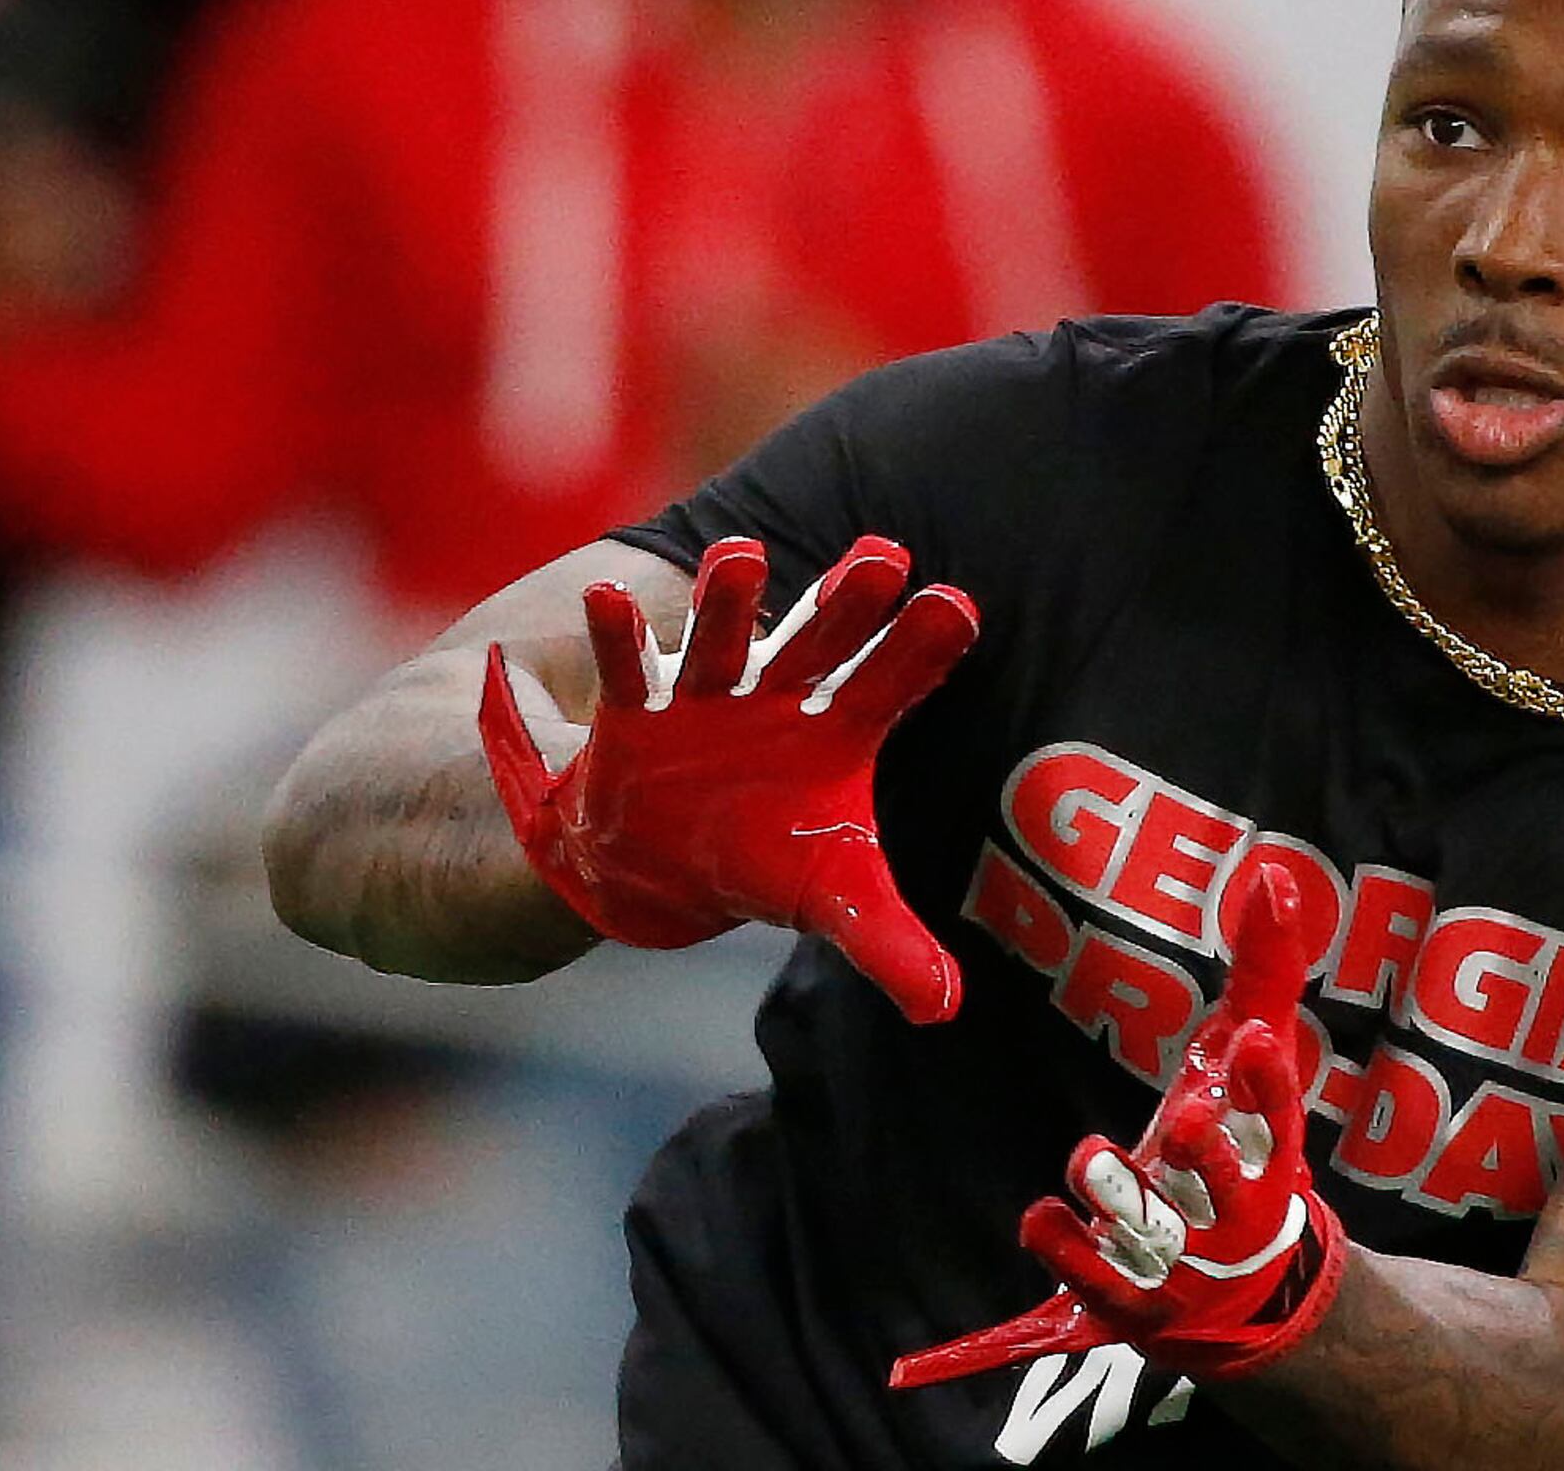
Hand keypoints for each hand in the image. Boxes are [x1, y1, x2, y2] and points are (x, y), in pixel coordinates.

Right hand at [477, 535, 980, 1022]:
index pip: (889, 684)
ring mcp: (707, 701)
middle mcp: (778, 701)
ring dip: (728, 601)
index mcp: (839, 733)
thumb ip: (889, 943)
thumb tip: (946, 1009)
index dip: (920, 649)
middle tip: (882, 556)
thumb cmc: (768, 859)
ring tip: (738, 554)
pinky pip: (625, 671)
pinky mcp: (636, 715)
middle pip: (817, 645)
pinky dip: (615, 637)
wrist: (663, 863)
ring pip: (720, 643)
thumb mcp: (834, 900)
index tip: (957, 605)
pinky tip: (606, 596)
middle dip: (845, 604)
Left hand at [889, 857, 1343, 1389]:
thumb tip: (1277, 877)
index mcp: (1268, 1152)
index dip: (1266, 1079)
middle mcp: (1233, 1211)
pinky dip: (1065, 1248)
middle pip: (1219, 1178)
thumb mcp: (1251, 1072)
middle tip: (1182, 1119)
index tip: (1253, 1036)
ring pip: (1149, 1230)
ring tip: (1086, 1152)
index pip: (1276, 1114)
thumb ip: (1264, 975)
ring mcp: (1183, 1262)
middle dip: (1204, 1150)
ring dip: (1119, 1194)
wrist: (1240, 1299)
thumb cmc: (1236, 1151)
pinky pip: (1093, 1278)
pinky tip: (1036, 1217)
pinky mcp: (1131, 1301)